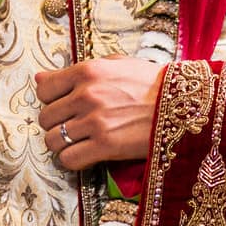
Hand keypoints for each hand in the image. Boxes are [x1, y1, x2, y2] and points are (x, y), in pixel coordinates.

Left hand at [34, 57, 165, 170]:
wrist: (185, 105)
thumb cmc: (151, 84)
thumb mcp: (115, 65)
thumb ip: (78, 71)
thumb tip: (41, 78)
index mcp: (87, 72)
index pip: (43, 89)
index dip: (50, 99)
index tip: (62, 105)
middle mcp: (86, 95)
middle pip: (45, 117)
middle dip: (56, 124)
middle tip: (73, 126)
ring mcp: (95, 121)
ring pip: (52, 140)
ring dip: (62, 144)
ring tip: (77, 142)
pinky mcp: (105, 146)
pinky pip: (69, 159)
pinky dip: (72, 160)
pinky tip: (85, 155)